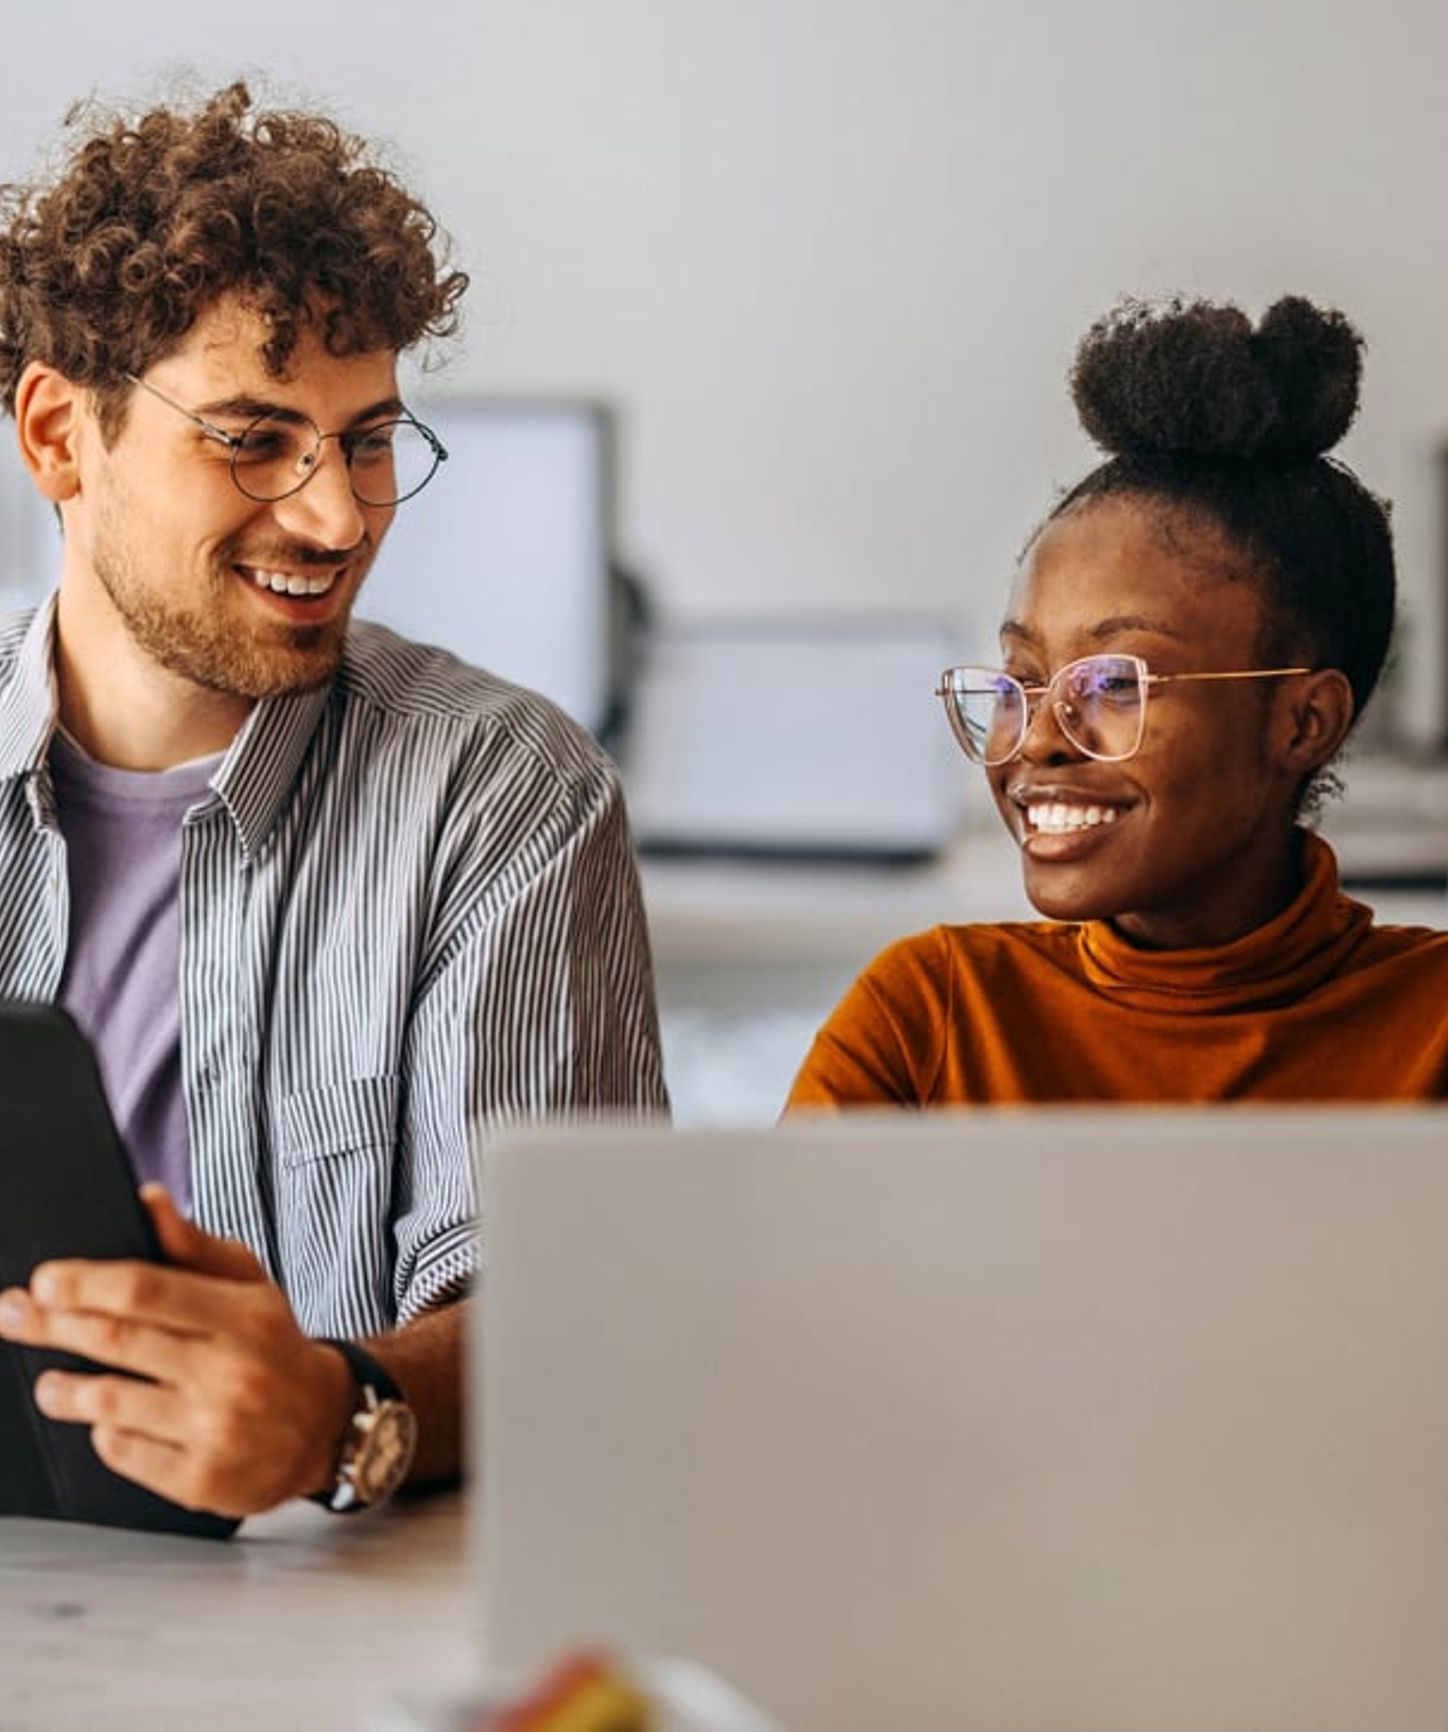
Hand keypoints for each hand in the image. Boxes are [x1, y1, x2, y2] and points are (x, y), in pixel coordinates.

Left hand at [0, 1185, 355, 1516]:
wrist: (325, 1426)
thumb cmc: (274, 1346)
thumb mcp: (250, 1285)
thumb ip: (194, 1246)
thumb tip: (147, 1199)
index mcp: (244, 1316)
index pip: (148, 1290)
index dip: (86, 1284)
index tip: (44, 1281)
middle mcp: (232, 1372)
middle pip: (117, 1341)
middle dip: (51, 1325)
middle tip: (12, 1315)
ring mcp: (216, 1430)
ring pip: (110, 1402)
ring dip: (64, 1389)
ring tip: (49, 1384)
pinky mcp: (202, 1481)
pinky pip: (124, 1452)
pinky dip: (105, 1434)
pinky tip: (107, 1422)